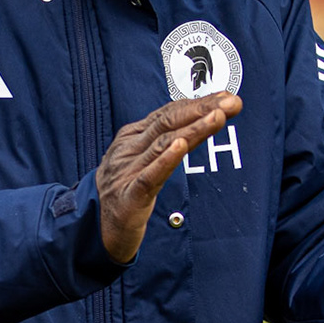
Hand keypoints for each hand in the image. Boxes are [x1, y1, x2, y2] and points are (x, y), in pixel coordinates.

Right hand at [96, 92, 242, 262]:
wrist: (91, 226)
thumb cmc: (123, 192)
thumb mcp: (141, 161)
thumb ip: (163, 143)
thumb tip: (194, 126)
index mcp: (132, 137)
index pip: (169, 112)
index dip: (198, 102)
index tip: (226, 96)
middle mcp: (129, 148)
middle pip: (169, 121)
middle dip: (202, 109)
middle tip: (231, 101)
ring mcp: (127, 170)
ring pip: (164, 144)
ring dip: (194, 129)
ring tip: (217, 116)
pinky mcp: (129, 196)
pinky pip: (149, 176)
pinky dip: (166, 159)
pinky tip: (181, 146)